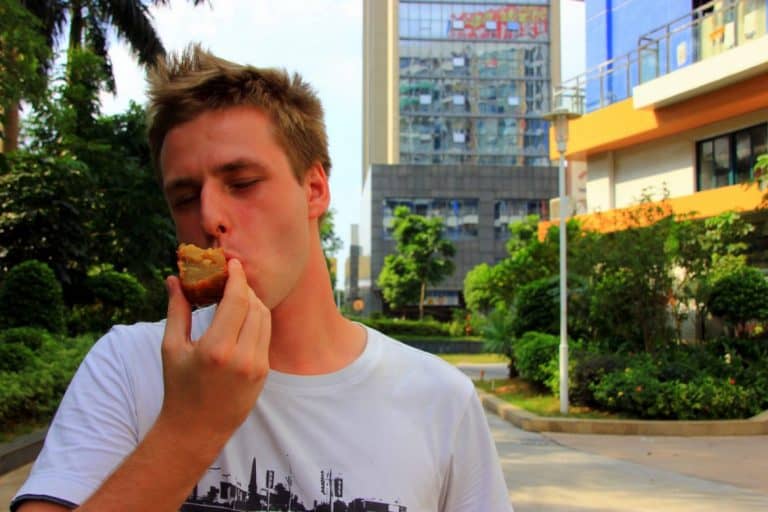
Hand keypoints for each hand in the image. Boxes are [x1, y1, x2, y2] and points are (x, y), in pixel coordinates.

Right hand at [158, 258, 270, 446]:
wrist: (197, 429)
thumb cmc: (178, 387)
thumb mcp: (171, 348)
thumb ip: (177, 310)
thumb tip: (173, 279)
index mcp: (216, 349)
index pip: (237, 300)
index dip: (237, 277)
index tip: (233, 262)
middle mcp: (242, 357)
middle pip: (255, 305)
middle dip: (245, 288)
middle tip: (233, 277)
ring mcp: (257, 366)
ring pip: (265, 319)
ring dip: (253, 302)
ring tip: (237, 295)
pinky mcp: (264, 373)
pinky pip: (266, 335)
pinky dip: (257, 320)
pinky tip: (243, 315)